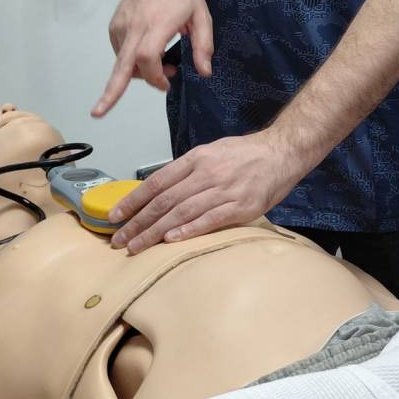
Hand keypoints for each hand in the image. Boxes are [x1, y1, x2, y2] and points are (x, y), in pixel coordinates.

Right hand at [94, 0, 213, 117]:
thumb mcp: (201, 13)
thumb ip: (203, 44)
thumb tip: (204, 73)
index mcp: (158, 23)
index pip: (147, 56)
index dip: (155, 76)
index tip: (167, 84)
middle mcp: (134, 27)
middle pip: (121, 65)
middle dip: (110, 91)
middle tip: (99, 113)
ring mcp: (120, 27)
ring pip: (123, 62)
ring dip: (140, 73)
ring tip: (165, 67)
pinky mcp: (114, 27)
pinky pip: (121, 53)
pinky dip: (133, 62)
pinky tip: (151, 54)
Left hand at [108, 132, 303, 252]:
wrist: (283, 152)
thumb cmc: (247, 153)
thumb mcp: (213, 151)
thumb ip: (189, 170)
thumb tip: (161, 190)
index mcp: (197, 158)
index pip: (157, 181)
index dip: (133, 200)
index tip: (115, 216)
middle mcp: (208, 173)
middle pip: (165, 201)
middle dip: (138, 222)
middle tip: (118, 240)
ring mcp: (225, 190)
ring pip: (182, 213)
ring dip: (155, 232)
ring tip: (136, 247)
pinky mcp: (242, 206)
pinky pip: (210, 220)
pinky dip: (188, 231)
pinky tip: (171, 241)